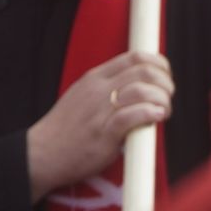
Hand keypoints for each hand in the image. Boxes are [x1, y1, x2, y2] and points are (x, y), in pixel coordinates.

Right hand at [26, 51, 172, 201]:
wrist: (42, 153)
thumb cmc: (65, 130)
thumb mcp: (82, 97)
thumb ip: (107, 90)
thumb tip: (139, 90)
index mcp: (94, 78)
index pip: (134, 57)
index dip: (158, 64)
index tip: (165, 77)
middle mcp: (98, 90)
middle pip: (144, 71)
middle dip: (165, 83)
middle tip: (168, 97)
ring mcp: (100, 110)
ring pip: (142, 90)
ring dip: (162, 99)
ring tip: (164, 111)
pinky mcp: (104, 133)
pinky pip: (133, 115)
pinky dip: (152, 113)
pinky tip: (158, 117)